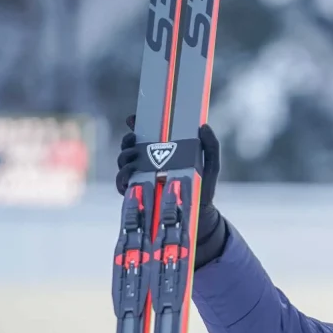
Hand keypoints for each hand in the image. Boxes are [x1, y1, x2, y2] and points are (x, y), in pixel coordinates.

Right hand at [114, 114, 227, 267]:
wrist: (199, 214)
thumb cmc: (203, 187)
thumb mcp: (210, 165)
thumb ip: (211, 146)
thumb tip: (204, 126)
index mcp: (163, 153)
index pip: (145, 135)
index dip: (136, 125)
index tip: (132, 119)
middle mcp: (149, 163)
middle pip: (130, 147)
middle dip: (127, 141)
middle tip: (134, 140)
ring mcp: (141, 177)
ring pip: (123, 162)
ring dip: (124, 157)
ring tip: (134, 158)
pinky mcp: (137, 193)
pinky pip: (122, 184)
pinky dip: (121, 179)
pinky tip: (128, 177)